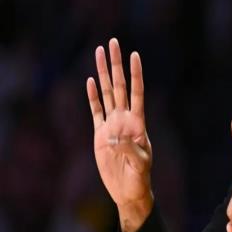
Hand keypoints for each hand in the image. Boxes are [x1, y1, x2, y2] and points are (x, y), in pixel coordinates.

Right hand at [87, 38, 152, 231]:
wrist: (128, 189)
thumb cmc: (139, 177)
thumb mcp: (139, 163)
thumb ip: (129, 149)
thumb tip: (115, 137)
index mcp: (138, 122)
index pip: (137, 92)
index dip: (136, 73)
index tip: (135, 54)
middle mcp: (124, 118)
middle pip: (120, 85)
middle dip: (116, 64)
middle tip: (113, 42)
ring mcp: (112, 124)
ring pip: (107, 93)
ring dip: (103, 73)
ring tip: (99, 52)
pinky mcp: (100, 134)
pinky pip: (96, 111)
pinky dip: (93, 96)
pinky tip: (92, 81)